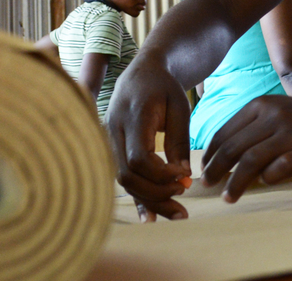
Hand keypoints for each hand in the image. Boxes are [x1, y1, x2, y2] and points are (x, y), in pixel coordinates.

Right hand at [106, 57, 191, 220]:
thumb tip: (182, 176)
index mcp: (132, 115)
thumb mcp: (180, 107)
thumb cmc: (164, 87)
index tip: (183, 178)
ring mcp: (108, 140)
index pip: (139, 157)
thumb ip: (179, 140)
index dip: (161, 175)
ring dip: (150, 200)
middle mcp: (113, 129)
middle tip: (184, 198)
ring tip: (178, 212)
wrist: (142, 73)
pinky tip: (151, 218)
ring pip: (123, 180)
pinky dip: (137, 198)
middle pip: (128, 174)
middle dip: (157, 193)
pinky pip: (122, 177)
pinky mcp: (110, 148)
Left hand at [202, 95, 291, 202]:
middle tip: (206, 185)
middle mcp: (273, 116)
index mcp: (260, 105)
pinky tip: (262, 185)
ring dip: (235, 182)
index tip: (203, 169)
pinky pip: (276, 171)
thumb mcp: (275, 112)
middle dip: (216, 170)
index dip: (210, 154)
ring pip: (250, 161)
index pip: (225, 132)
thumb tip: (218, 156)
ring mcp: (289, 134)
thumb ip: (249, 129)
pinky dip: (266, 180)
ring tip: (227, 197)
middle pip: (233, 148)